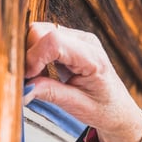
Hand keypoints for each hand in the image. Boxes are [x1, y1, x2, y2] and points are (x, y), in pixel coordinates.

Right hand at [24, 22, 141, 141]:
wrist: (117, 109)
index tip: (26, 77)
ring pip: (39, 32)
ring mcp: (77, 38)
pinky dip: (36, 55)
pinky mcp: (69, 41)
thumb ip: (49, 93)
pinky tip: (43, 72)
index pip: (54, 42)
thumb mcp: (76, 106)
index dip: (34, 57)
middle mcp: (85, 41)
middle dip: (28, 54)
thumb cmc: (104, 109)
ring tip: (38, 77)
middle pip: (41, 32)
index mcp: (92, 57)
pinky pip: (43, 38)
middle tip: (29, 80)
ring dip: (31, 54)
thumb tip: (23, 88)